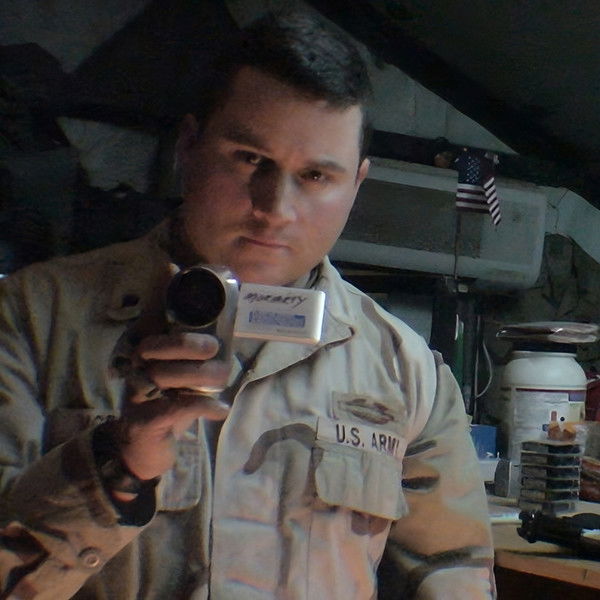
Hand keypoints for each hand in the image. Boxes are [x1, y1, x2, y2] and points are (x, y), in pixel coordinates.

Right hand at [117, 331, 230, 480]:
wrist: (142, 451)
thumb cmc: (167, 408)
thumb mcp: (179, 381)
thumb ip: (194, 362)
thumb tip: (227, 345)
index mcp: (143, 359)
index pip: (152, 337)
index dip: (176, 332)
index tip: (209, 337)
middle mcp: (135, 373)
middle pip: (153, 349)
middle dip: (189, 345)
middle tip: (214, 348)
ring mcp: (136, 397)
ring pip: (164, 375)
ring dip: (201, 374)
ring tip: (223, 380)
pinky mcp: (144, 422)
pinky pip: (175, 407)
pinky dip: (203, 405)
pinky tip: (221, 409)